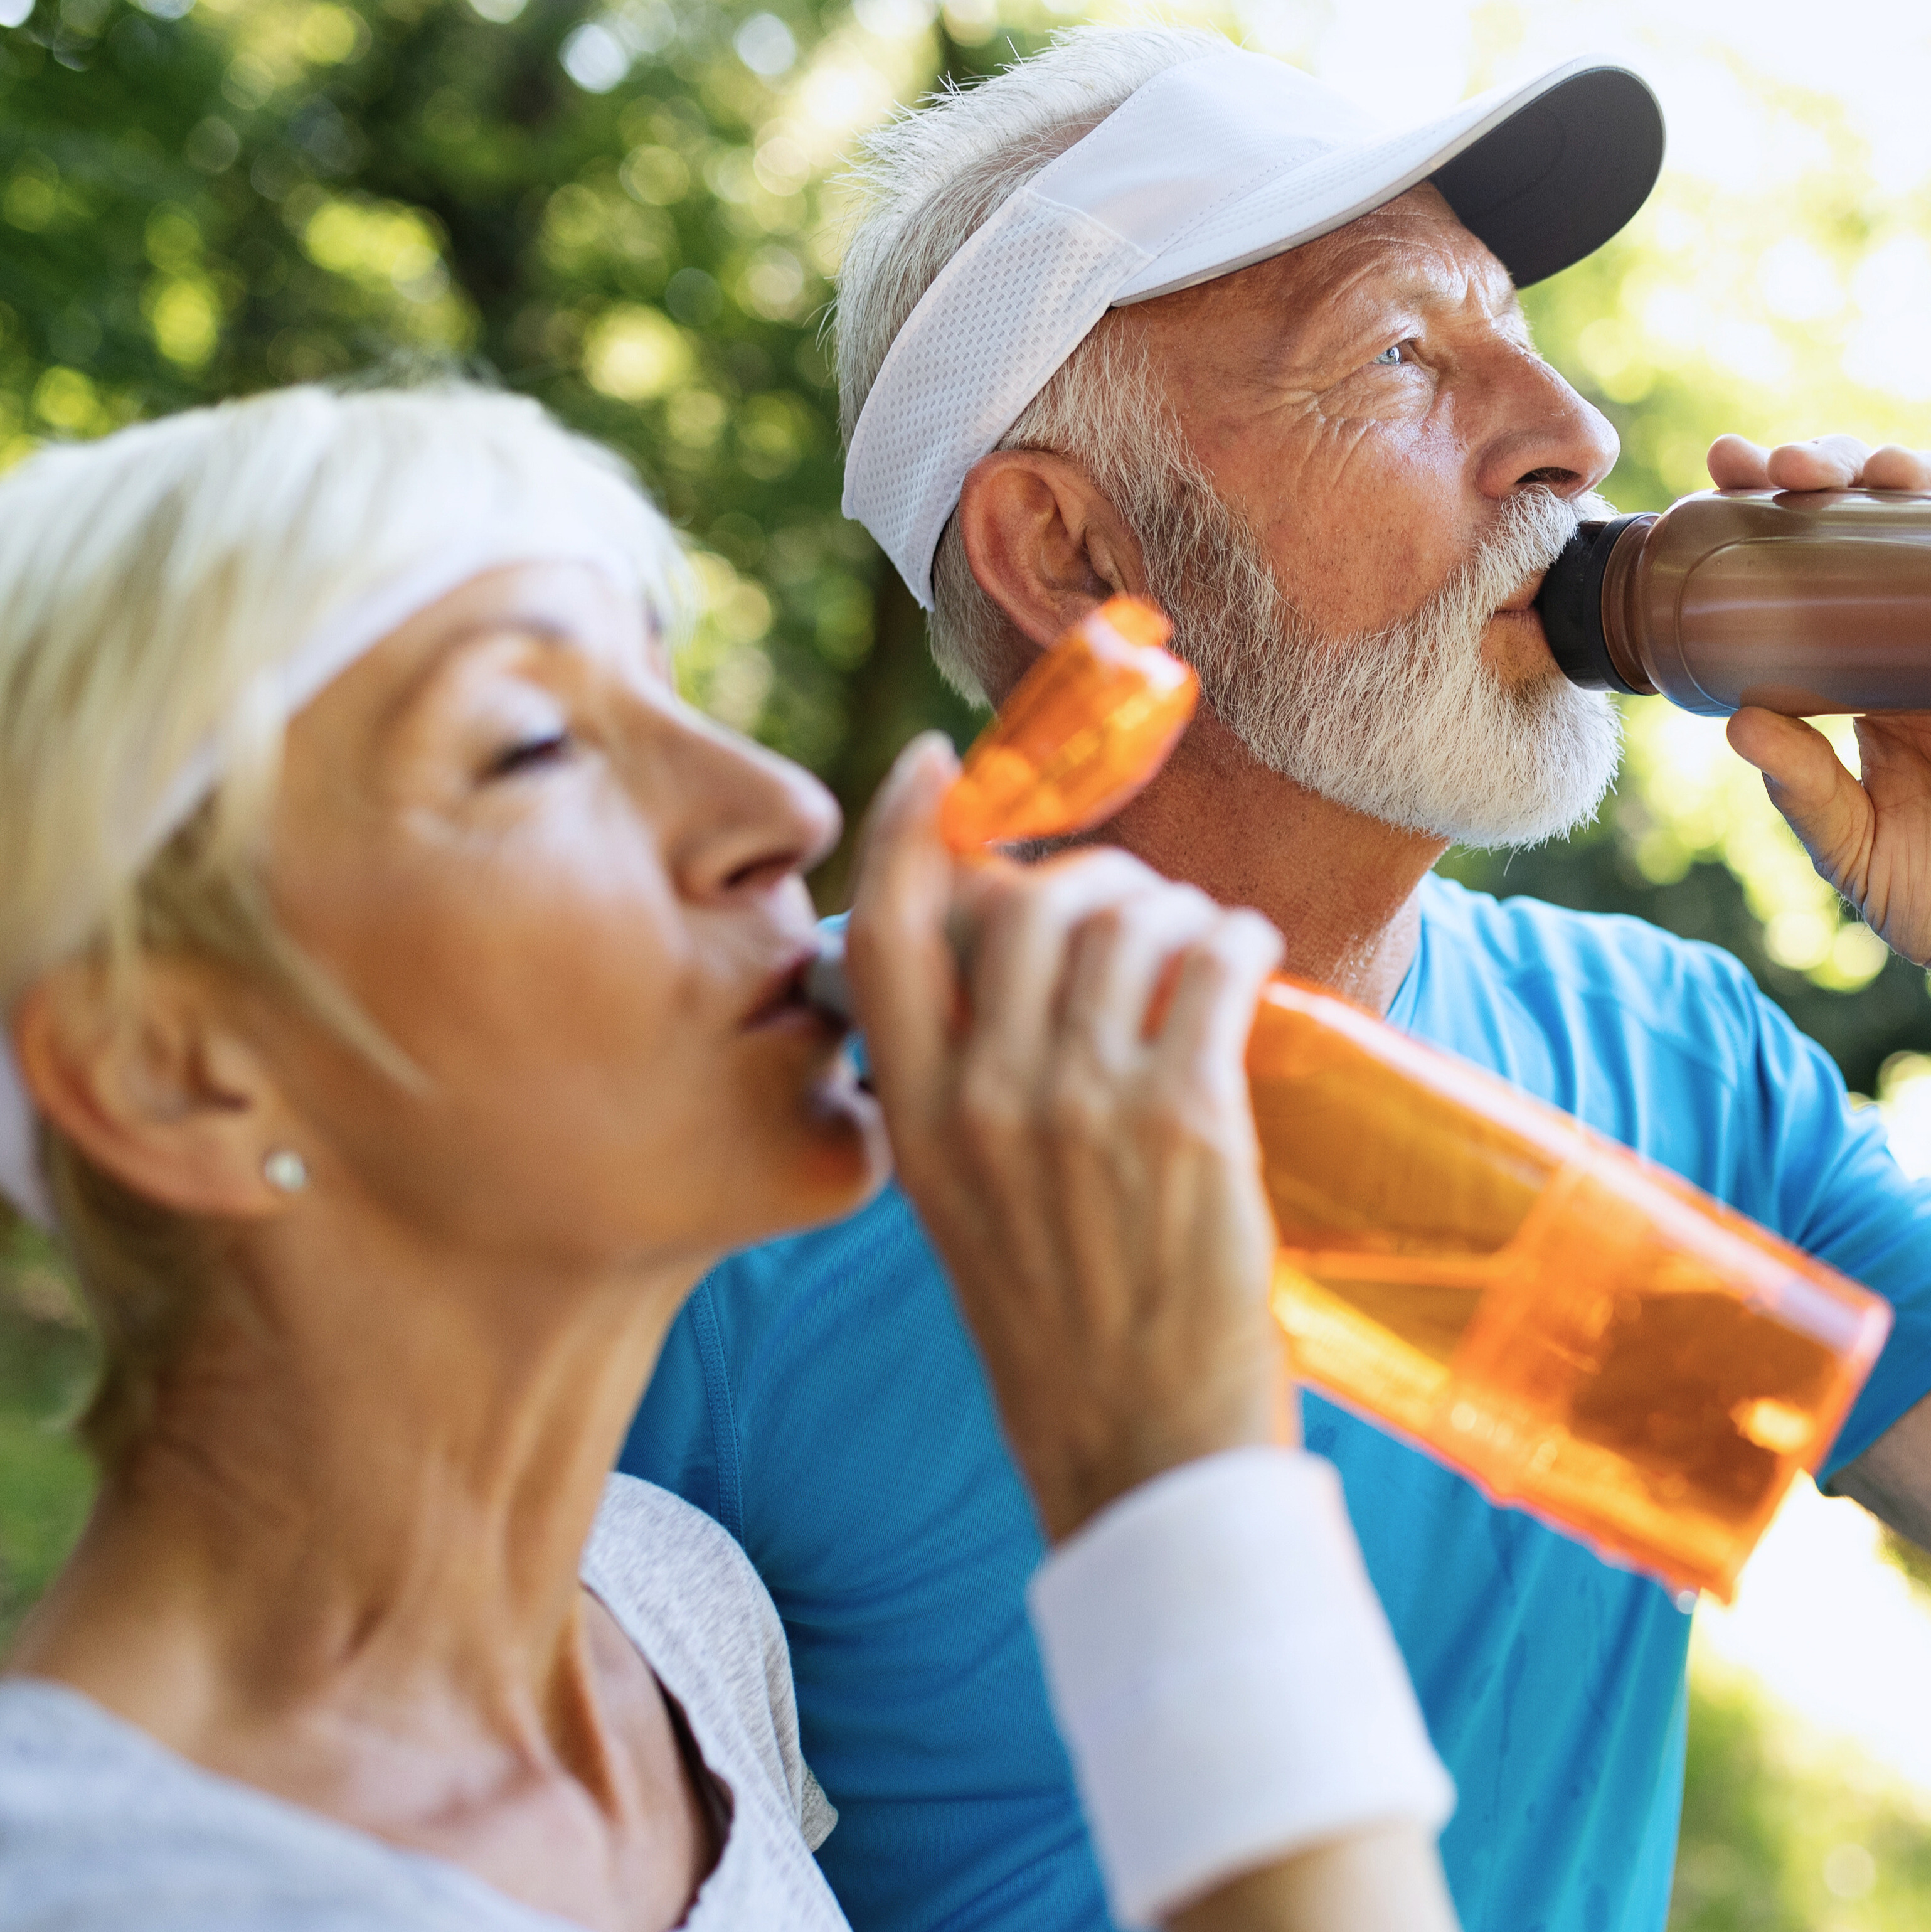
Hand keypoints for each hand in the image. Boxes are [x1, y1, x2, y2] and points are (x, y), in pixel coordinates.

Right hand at [846, 735, 1289, 1541]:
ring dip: (1176, 908)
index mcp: (920, 1123)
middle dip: (1089, 875)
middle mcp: (987, 1102)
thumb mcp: (970, 1211)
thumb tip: (1014, 978)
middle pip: (1024, 905)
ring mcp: (1084, 1107)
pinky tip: (1245, 955)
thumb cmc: (1061, 1336)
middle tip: (1131, 899)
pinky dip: (1236, 939)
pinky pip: (1213, 964)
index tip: (937, 767)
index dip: (905, 832)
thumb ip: (969, 1097)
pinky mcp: (1187, 1122)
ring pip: (1127, 924)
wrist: (1140, 1458)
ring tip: (1202, 941)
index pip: (884, 936)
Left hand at [1707, 433, 1930, 963]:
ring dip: (1891, 476)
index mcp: (1863, 678)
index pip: (1806, 582)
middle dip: (1819, 476)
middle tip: (1767, 466)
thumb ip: (1807, 791)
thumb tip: (1743, 725)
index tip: (1716, 485)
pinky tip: (1920, 495)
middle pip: (1866, 527)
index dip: (1766, 524)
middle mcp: (1913, 641)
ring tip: (1840, 470)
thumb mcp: (1854, 846)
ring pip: (1928, 525)